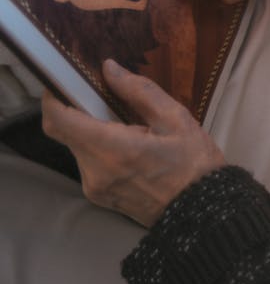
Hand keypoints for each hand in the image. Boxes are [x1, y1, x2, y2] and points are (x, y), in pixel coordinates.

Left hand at [41, 60, 225, 226]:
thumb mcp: (176, 120)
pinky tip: (131, 150)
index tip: (63, 83)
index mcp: (113, 148)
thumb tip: (108, 69)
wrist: (203, 214)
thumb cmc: (195, 165)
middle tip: (110, 102)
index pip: (58, 119)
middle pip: (66, 132)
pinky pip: (89, 165)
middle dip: (81, 113)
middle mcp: (94, 170)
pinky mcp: (99, 197)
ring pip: (78, 148)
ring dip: (94, 133)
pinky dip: (101, 151)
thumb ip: (139, 91)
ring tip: (131, 131)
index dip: (53, 97)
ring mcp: (94, 187)